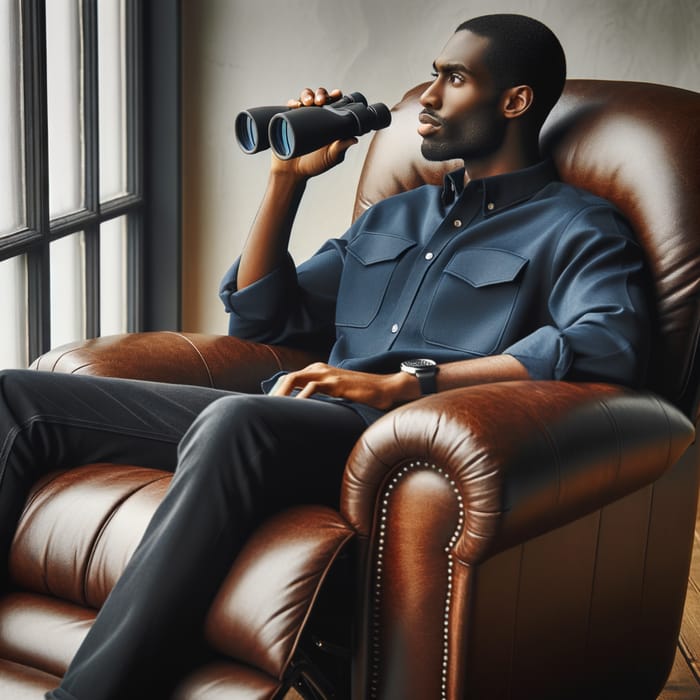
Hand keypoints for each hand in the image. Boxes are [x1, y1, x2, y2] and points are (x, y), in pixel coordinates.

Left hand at [268, 362, 418, 410]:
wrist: (386, 388)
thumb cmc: (362, 393)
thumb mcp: (336, 393)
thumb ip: (322, 397)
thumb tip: (307, 411)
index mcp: (317, 371)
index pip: (288, 379)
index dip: (276, 393)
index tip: (268, 409)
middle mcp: (319, 369)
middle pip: (286, 378)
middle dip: (273, 394)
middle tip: (264, 412)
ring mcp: (327, 374)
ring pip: (294, 379)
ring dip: (281, 395)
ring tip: (273, 410)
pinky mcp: (336, 382)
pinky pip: (312, 387)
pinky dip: (301, 398)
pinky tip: (295, 410)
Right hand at [270, 87, 357, 179]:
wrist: (293, 173)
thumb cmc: (314, 165)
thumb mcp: (331, 157)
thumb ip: (341, 147)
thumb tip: (355, 139)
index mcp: (329, 122)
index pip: (334, 104)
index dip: (336, 96)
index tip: (337, 94)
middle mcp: (316, 116)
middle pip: (320, 97)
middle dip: (321, 94)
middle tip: (321, 101)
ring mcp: (302, 116)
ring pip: (306, 97)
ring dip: (308, 95)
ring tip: (309, 101)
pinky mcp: (289, 119)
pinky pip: (291, 106)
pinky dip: (293, 102)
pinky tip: (296, 105)